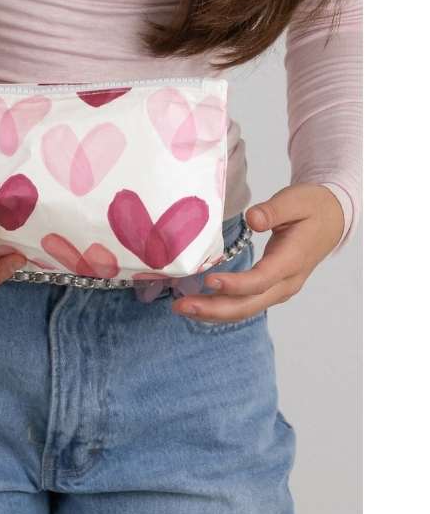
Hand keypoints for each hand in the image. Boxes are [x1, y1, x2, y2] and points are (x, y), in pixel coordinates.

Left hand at [172, 184, 345, 323]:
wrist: (333, 219)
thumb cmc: (312, 207)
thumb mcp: (295, 201)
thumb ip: (273, 210)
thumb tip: (253, 219)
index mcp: (292, 261)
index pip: (262, 279)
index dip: (236, 284)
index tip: (208, 280)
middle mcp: (286, 282)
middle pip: (250, 304)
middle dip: (215, 308)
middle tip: (181, 306)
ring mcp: (280, 288)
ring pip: (247, 308)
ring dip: (214, 312)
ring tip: (182, 308)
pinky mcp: (272, 288)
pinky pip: (247, 304)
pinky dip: (223, 307)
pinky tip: (199, 305)